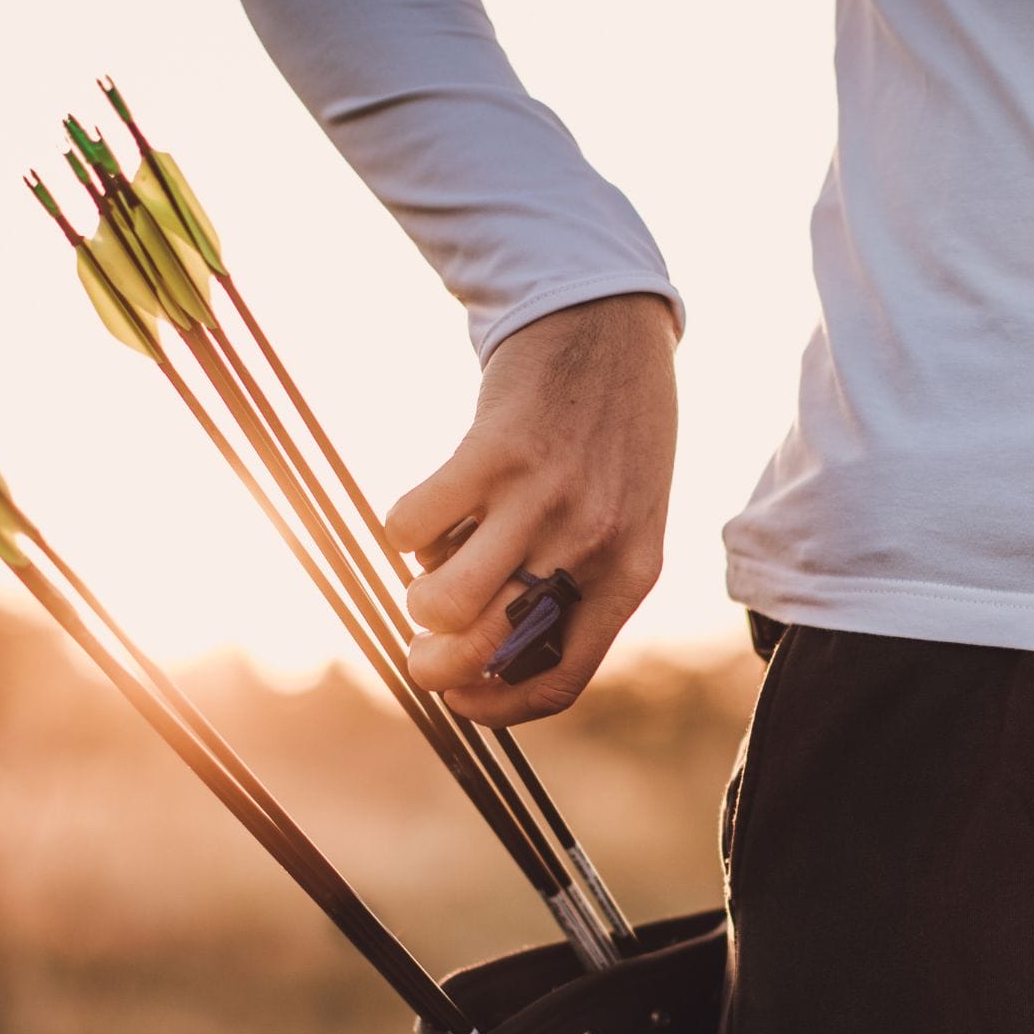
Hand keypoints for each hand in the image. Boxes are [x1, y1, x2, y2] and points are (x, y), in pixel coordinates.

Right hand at [383, 292, 677, 724]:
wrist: (612, 325)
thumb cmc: (612, 435)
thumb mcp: (625, 519)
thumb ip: (578, 583)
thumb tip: (488, 654)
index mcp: (630, 576)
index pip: (560, 681)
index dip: (497, 708)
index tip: (460, 700)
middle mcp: (590, 545)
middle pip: (485, 650)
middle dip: (432, 666)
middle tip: (419, 645)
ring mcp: (543, 498)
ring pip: (443, 601)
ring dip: (416, 599)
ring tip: (429, 568)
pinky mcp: (493, 450)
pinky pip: (413, 525)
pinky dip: (403, 529)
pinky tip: (428, 508)